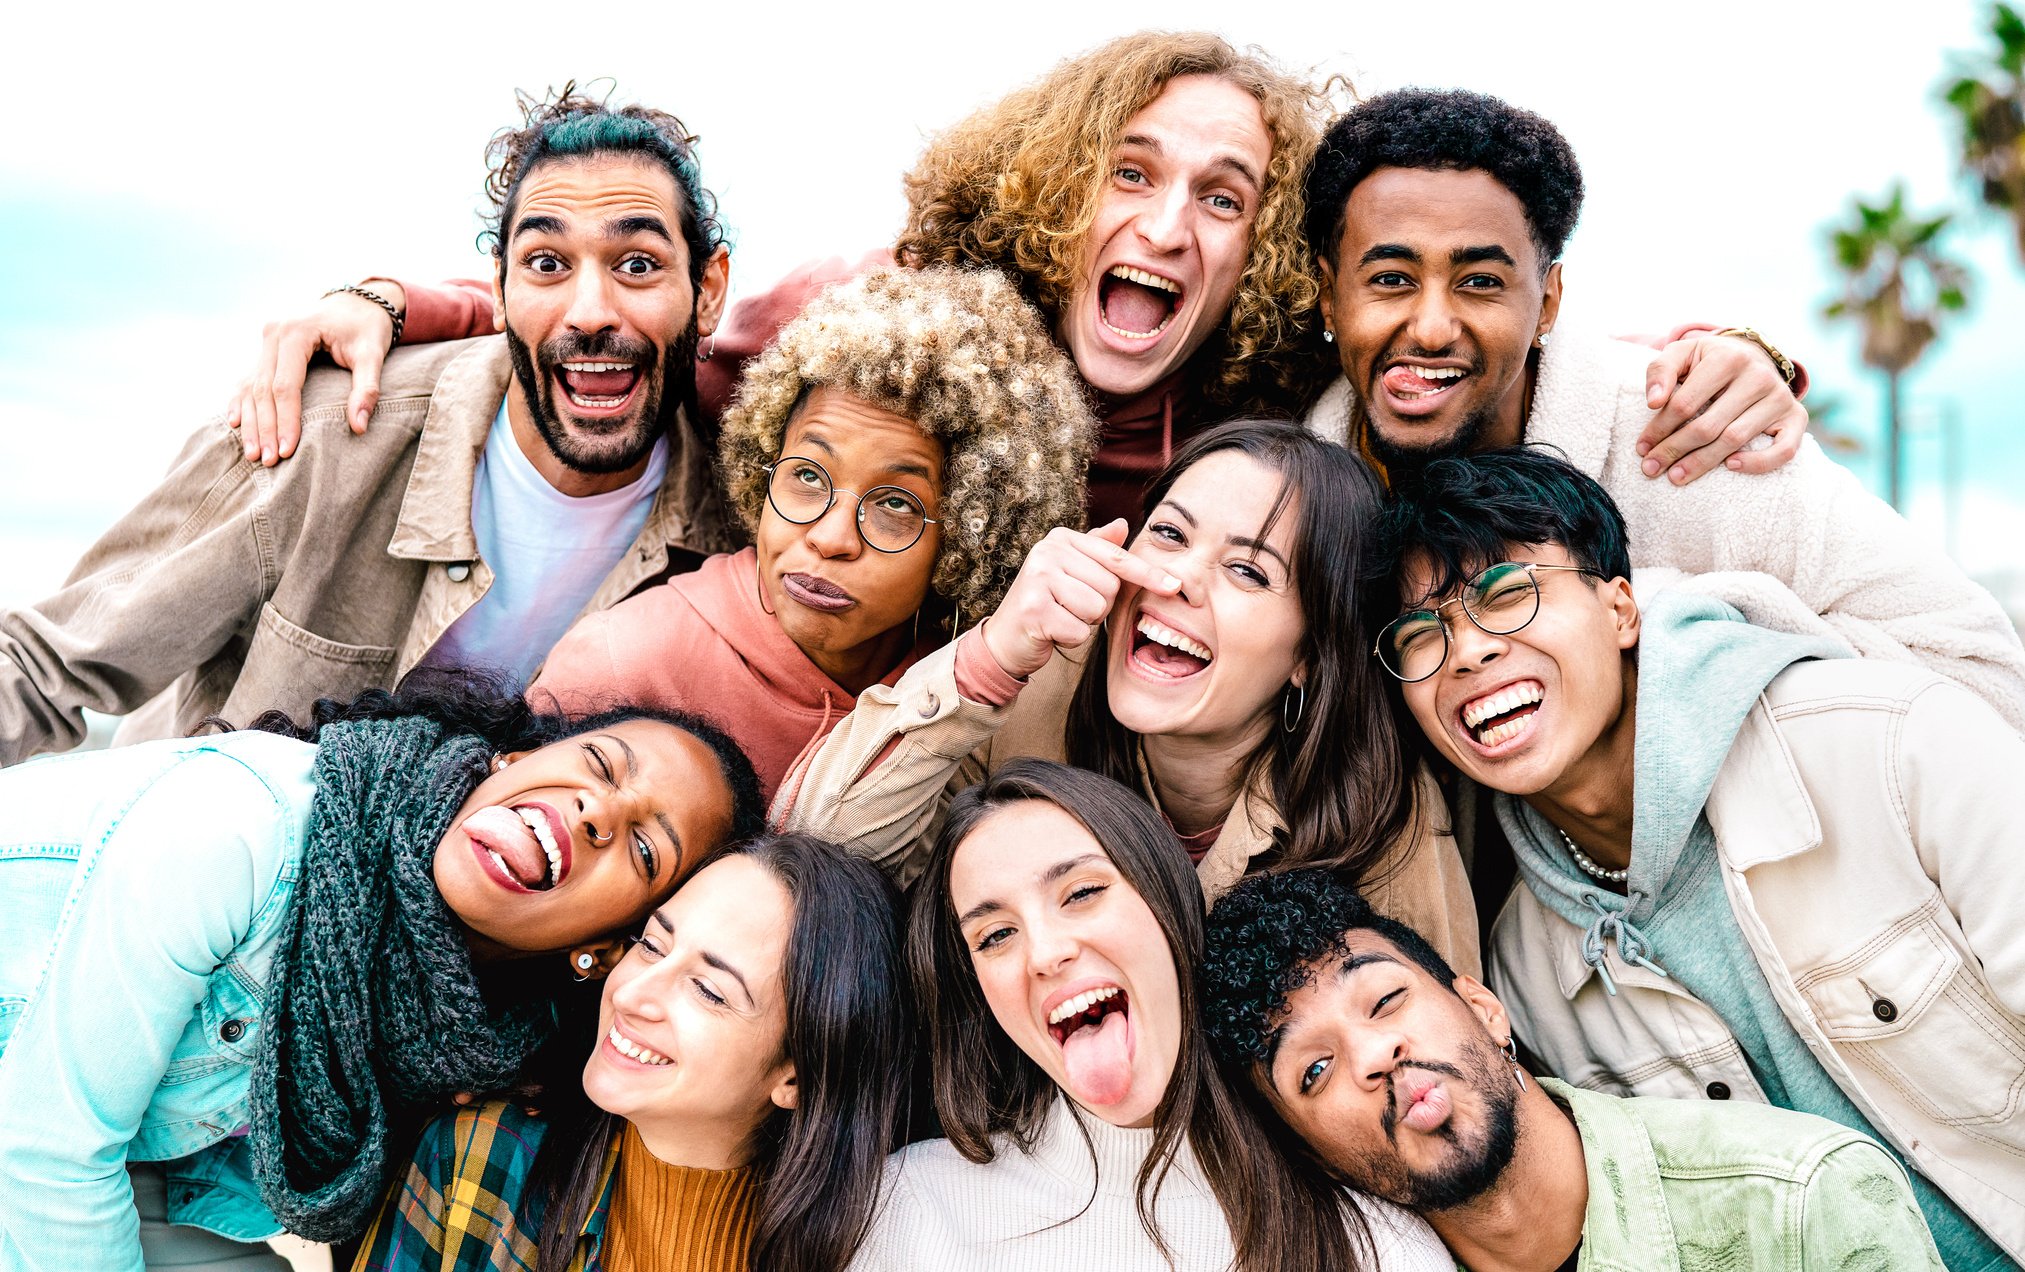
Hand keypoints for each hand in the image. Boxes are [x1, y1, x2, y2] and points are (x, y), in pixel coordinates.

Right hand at [224, 281, 406, 465]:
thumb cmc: (366, 329)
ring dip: (251, 421)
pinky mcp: (265, 349)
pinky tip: (236, 424)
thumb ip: (367, 389)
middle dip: (265, 427)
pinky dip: (241, 402)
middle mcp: (274, 333)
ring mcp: (266, 340)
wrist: (356, 303)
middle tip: (267, 461)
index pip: (286, 385)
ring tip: (253, 455)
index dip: (286, 420)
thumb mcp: (373, 355)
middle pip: (264, 388)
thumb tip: (359, 427)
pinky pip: (248, 378)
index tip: (288, 450)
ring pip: (251, 386)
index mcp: (296, 331)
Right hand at [981, 520, 1181, 680]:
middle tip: (1071, 606)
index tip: (1175, 586)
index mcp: (1061, 538)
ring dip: (1084, 622)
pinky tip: (1052, 631)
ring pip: (1097, 609)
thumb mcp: (1072, 572)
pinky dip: (1071, 638)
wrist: (1006, 638)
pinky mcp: (1034, 609)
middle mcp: (1047, 552)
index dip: (1147, 575)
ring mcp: (1038, 578)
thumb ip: (1098, 550)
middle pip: (1110, 586)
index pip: (1115, 557)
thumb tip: (1124, 523)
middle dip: (1098, 605)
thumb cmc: (1047, 603)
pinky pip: (1080, 630)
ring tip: (1061, 616)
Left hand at [1638, 333, 1806, 483]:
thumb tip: (1654, 402)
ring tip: (1675, 476)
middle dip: (1674, 450)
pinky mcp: (1796, 418)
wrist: (1750, 357)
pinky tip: (1730, 467)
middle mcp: (1759, 376)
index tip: (1642, 448)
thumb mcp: (1681, 355)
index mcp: (1728, 357)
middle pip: (1708, 426)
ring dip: (1702, 463)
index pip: (1685, 403)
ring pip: (1735, 440)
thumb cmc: (1707, 362)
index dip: (1659, 429)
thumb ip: (1660, 371)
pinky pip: (1784, 449)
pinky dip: (1759, 463)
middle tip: (1651, 469)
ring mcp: (1781, 398)